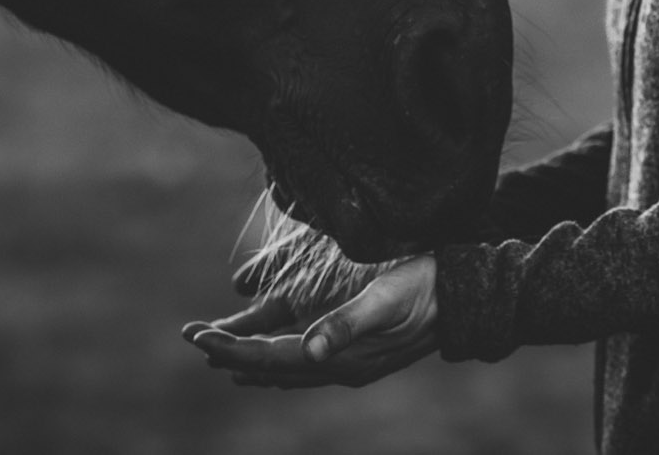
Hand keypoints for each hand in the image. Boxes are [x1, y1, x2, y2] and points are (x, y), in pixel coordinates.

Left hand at [182, 254, 438, 388]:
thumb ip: (347, 324)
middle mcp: (339, 368)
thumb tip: (311, 351)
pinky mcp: (359, 355)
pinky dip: (281, 360)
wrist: (465, 299)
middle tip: (193, 338)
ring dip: (252, 360)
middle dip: (230, 352)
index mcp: (340, 356)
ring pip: (287, 369)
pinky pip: (307, 363)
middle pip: (272, 366)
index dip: (230, 346)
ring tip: (221, 355)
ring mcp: (349, 365)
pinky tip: (277, 356)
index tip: (196, 335)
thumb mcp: (385, 298)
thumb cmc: (425, 289)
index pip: (270, 356)